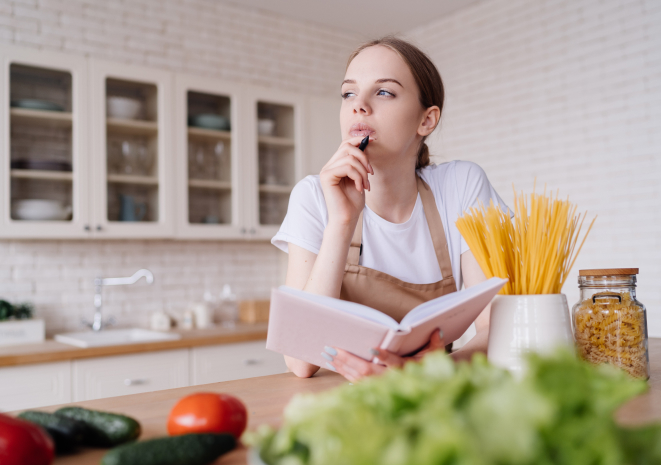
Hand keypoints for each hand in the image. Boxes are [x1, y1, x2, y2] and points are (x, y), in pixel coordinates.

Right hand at [319, 136, 373, 225]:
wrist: (347, 219)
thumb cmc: (353, 201)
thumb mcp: (360, 177)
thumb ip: (359, 162)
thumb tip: (366, 142)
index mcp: (336, 164)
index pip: (346, 144)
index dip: (359, 139)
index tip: (373, 140)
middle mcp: (329, 166)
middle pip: (347, 147)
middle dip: (364, 158)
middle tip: (370, 174)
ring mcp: (326, 170)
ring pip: (349, 158)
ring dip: (362, 171)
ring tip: (365, 185)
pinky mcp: (326, 176)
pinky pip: (347, 167)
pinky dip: (358, 177)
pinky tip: (360, 188)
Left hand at [324, 329, 444, 381]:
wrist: (420, 387)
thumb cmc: (424, 366)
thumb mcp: (433, 355)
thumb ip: (435, 343)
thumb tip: (437, 330)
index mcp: (405, 369)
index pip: (394, 363)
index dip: (384, 357)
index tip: (373, 349)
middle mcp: (390, 379)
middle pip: (367, 370)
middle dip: (349, 360)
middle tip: (333, 349)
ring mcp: (379, 385)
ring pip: (357, 377)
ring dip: (341, 365)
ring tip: (327, 353)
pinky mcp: (371, 388)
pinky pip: (354, 381)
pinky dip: (342, 371)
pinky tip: (332, 363)